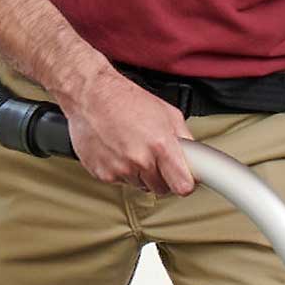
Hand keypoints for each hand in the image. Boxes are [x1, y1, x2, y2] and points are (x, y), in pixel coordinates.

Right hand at [65, 66, 197, 194]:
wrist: (90, 96)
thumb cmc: (126, 100)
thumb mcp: (167, 114)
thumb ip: (184, 139)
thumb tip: (194, 157)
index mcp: (160, 145)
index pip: (182, 186)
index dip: (186, 183)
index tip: (185, 179)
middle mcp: (139, 160)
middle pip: (162, 188)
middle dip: (162, 176)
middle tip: (156, 158)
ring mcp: (119, 169)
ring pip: (141, 186)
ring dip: (141, 174)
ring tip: (133, 149)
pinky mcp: (102, 173)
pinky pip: (120, 181)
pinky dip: (122, 171)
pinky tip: (119, 151)